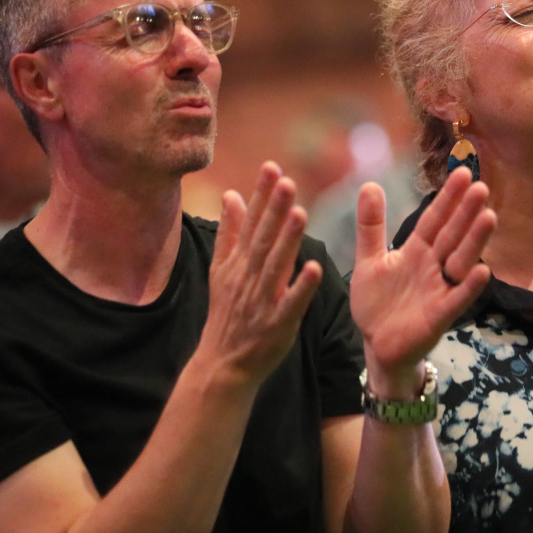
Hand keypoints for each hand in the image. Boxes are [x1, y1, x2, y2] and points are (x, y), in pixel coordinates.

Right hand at [196, 162, 324, 387]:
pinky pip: (290, 303)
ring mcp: (262, 300)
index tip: (272, 167)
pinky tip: (313, 267)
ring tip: (300, 212)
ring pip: (275, 266)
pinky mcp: (276, 324)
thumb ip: (229, 232)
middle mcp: (248, 277)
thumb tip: (231, 193)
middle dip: (274, 209)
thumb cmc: (227, 313)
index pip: (251, 222)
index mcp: (238, 262)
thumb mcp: (220, 270)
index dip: (262, 195)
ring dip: (287, 240)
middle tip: (286, 181)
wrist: (222, 364)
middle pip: (262, 238)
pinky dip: (301, 287)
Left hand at [351, 167, 494, 395]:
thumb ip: (371, 225)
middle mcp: (433, 266)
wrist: (377, 344)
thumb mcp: (369, 259)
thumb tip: (370, 184)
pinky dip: (469, 287)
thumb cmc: (378, 302)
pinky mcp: (439, 316)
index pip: (434, 220)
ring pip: (460, 261)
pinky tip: (483, 271)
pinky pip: (457, 299)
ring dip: (474, 241)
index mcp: (416, 250)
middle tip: (481, 187)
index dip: (447, 198)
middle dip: (465, 212)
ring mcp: (439, 290)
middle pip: (451, 235)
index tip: (463, 173)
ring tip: (489, 217)